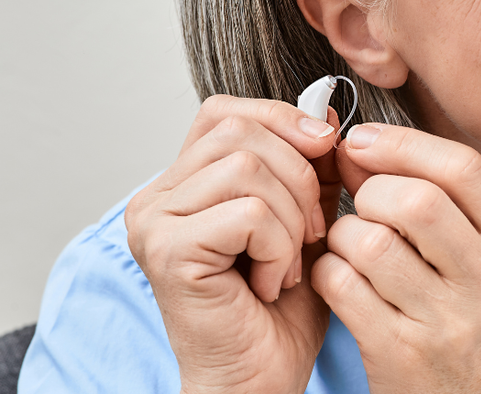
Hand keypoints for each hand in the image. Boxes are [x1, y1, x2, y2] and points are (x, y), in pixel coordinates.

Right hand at [124, 95, 343, 393]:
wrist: (260, 380)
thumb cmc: (280, 311)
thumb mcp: (306, 220)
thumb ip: (310, 168)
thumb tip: (325, 114)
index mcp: (183, 182)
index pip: (227, 112)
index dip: (281, 120)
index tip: (324, 149)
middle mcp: (156, 196)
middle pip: (242, 132)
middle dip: (299, 176)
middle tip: (309, 232)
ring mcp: (154, 221)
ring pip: (249, 168)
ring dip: (292, 219)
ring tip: (287, 264)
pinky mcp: (168, 250)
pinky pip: (250, 213)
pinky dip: (279, 248)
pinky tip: (270, 284)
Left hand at [311, 123, 480, 393]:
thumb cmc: (464, 311)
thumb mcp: (478, 254)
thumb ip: (433, 195)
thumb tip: (358, 144)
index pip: (464, 168)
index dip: (404, 143)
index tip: (362, 141)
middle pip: (417, 201)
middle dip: (371, 191)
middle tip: (362, 205)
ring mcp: (451, 322)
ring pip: (371, 242)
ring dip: (344, 234)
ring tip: (349, 246)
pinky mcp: (402, 353)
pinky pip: (341, 284)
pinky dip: (326, 270)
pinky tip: (337, 277)